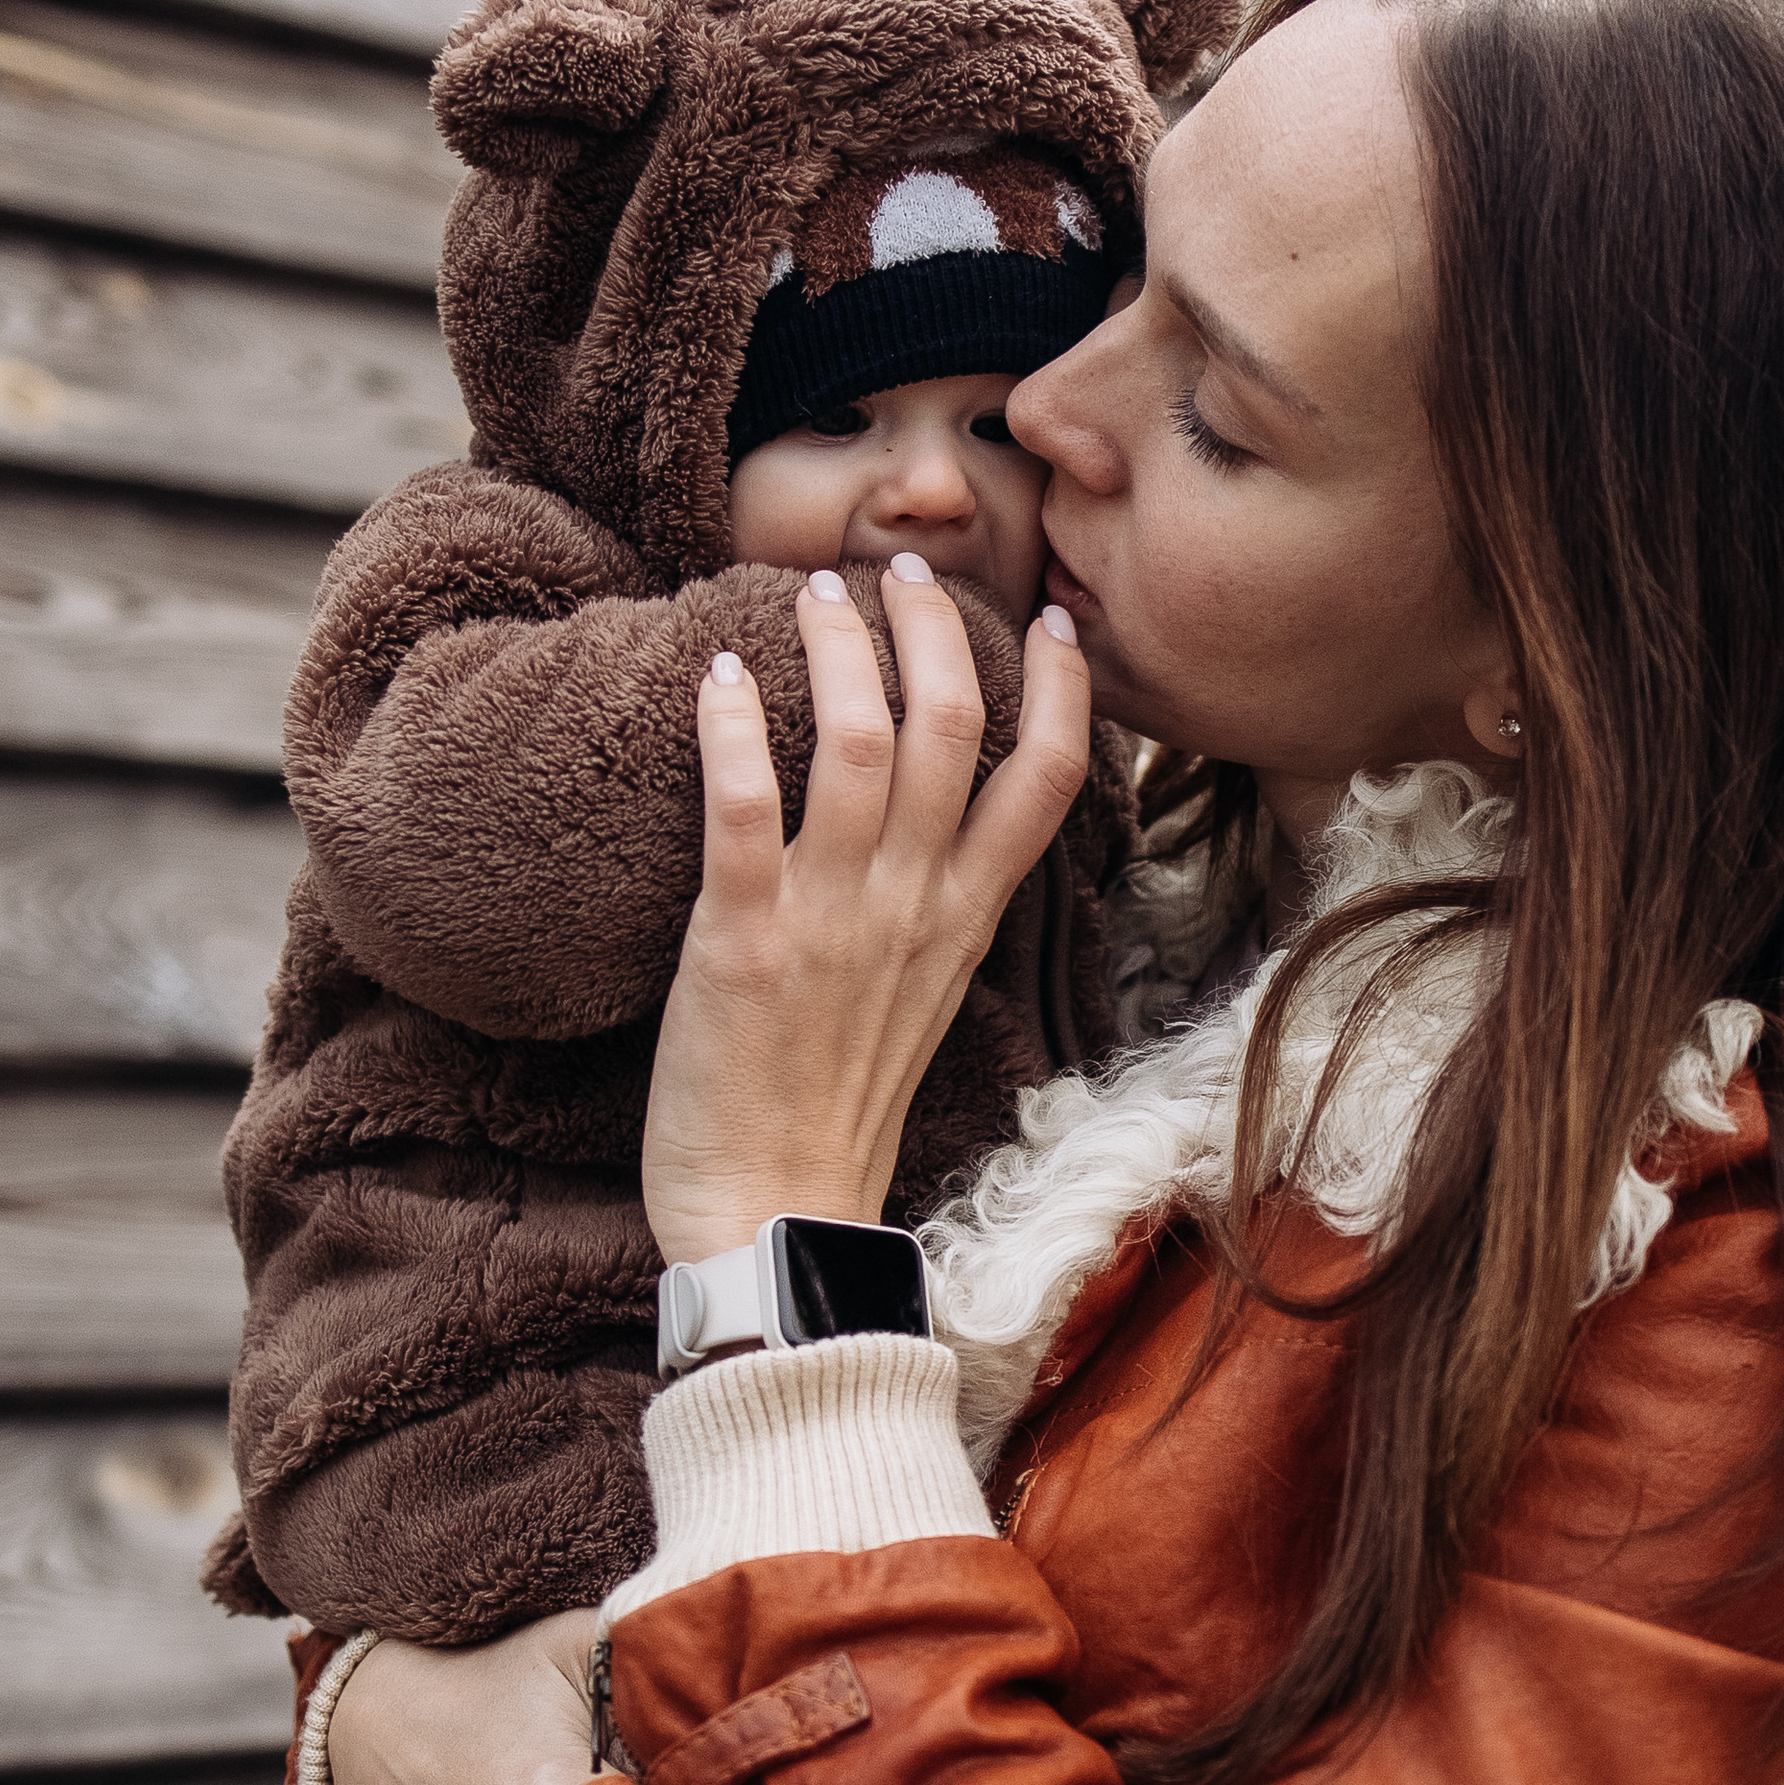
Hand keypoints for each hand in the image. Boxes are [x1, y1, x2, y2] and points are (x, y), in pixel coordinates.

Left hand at [642, 558, 1089, 1257]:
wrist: (771, 1217)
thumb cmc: (833, 1114)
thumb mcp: (920, 1000)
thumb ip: (935, 909)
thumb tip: (936, 833)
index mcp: (962, 921)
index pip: (1045, 782)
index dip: (1062, 689)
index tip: (1047, 618)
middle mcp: (910, 906)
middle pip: (953, 726)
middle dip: (933, 625)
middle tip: (899, 567)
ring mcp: (829, 919)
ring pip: (859, 742)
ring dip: (839, 648)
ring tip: (814, 592)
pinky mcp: (737, 939)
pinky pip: (743, 804)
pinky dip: (733, 726)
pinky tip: (721, 673)